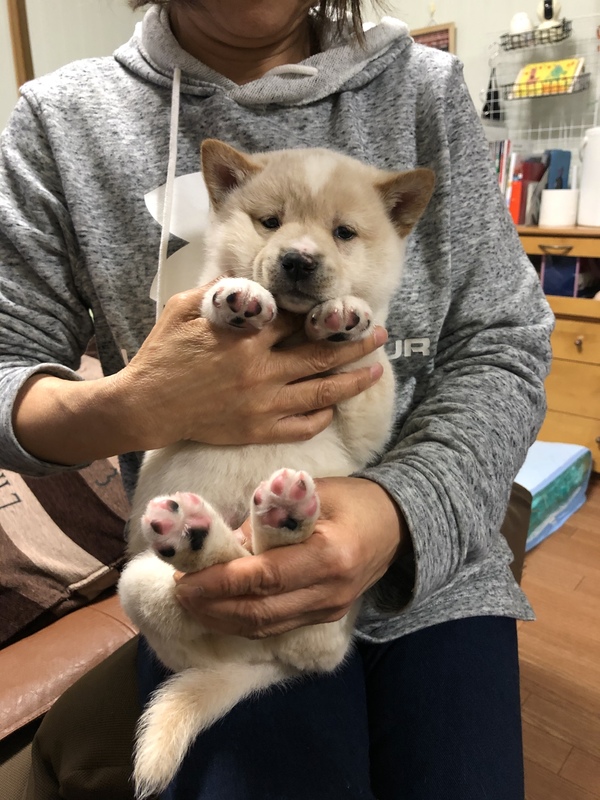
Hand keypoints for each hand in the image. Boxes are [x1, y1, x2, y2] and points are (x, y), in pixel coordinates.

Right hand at [116, 281, 387, 450]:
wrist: (145, 406)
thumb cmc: (162, 355)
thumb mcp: (184, 309)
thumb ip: (219, 291)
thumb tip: (250, 279)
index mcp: (247, 336)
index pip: (298, 320)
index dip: (324, 313)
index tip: (342, 308)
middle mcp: (261, 370)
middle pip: (321, 354)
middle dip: (355, 343)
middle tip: (379, 333)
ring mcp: (262, 404)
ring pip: (321, 391)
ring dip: (353, 380)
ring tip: (376, 370)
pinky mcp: (257, 430)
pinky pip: (301, 426)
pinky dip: (321, 416)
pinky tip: (333, 406)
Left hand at [174, 477, 408, 637]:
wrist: (397, 526)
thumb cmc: (353, 500)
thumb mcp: (313, 492)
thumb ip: (269, 516)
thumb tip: (224, 542)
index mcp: (330, 556)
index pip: (264, 578)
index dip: (219, 582)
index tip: (184, 577)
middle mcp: (329, 592)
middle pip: (259, 613)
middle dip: (211, 606)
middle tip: (179, 590)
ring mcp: (328, 610)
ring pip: (263, 627)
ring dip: (220, 618)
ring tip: (189, 601)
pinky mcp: (323, 617)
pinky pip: (274, 627)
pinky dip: (241, 621)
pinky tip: (217, 609)